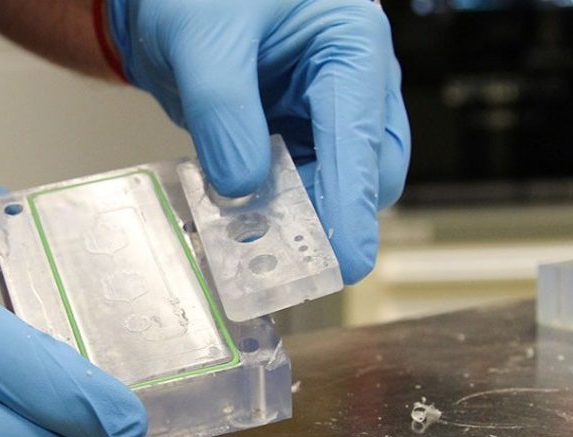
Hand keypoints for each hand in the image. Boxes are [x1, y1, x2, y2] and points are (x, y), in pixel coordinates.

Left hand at [108, 0, 410, 282]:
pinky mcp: (292, 135)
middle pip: (367, 173)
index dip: (351, 205)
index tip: (343, 260)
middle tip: (276, 256)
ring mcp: (323, 112)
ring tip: (243, 241)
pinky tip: (235, 220)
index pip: (361, 137)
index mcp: (351, 42)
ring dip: (294, 218)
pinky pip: (294, 185)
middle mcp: (351, 81)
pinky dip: (269, 208)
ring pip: (332, 186)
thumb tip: (243, 190)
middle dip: (326, 217)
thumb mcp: (204, 41)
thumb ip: (224, 114)